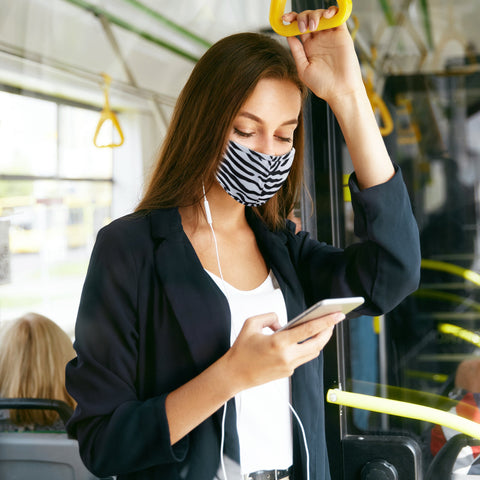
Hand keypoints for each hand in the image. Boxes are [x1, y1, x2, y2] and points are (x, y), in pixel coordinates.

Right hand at [226, 310, 344, 390]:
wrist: (234, 374)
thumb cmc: (241, 350)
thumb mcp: (251, 324)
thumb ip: (269, 317)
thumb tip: (282, 322)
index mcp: (279, 342)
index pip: (309, 330)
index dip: (326, 321)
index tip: (337, 314)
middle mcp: (287, 356)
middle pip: (317, 343)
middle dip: (328, 331)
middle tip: (333, 320)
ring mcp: (289, 366)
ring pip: (313, 352)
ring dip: (320, 340)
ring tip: (323, 328)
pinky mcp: (288, 372)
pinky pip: (303, 357)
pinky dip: (307, 347)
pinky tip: (306, 339)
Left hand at [284, 8, 363, 105]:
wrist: (340, 91)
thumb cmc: (323, 85)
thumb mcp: (304, 69)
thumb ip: (297, 52)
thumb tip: (288, 36)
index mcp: (308, 48)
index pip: (298, 28)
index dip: (292, 20)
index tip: (285, 19)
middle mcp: (319, 40)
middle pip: (308, 18)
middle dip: (302, 17)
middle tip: (302, 27)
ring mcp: (330, 36)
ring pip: (322, 15)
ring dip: (315, 14)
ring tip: (313, 25)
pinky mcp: (342, 35)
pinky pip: (338, 16)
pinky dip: (332, 11)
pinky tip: (327, 15)